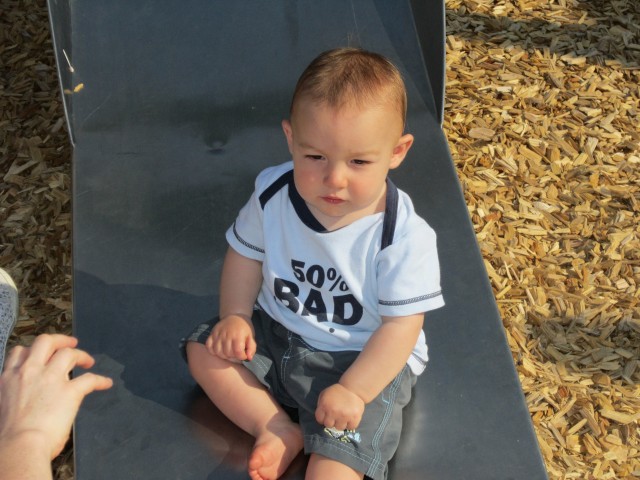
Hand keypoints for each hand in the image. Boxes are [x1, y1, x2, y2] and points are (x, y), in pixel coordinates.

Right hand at [0, 334, 112, 459]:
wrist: (19, 446)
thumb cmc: (8, 437)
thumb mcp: (2, 406)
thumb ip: (14, 396)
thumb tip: (23, 402)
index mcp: (9, 378)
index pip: (20, 352)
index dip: (33, 350)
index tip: (42, 354)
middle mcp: (30, 372)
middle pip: (46, 341)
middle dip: (61, 339)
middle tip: (71, 343)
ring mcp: (50, 379)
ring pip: (69, 353)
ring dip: (81, 355)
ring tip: (88, 361)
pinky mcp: (70, 391)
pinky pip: (90, 379)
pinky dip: (101, 380)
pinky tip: (106, 383)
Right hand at [205, 314, 256, 361]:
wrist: (235, 316)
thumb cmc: (244, 328)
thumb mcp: (251, 337)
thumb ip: (252, 348)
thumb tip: (249, 358)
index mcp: (238, 335)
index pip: (237, 352)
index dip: (241, 357)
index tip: (243, 354)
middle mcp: (227, 334)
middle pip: (228, 353)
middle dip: (233, 356)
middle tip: (236, 353)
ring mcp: (218, 334)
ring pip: (218, 352)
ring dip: (224, 355)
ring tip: (229, 352)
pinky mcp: (212, 334)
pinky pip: (209, 347)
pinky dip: (213, 351)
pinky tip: (220, 350)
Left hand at [315, 383, 364, 430]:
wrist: (353, 388)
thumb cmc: (337, 391)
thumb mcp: (325, 394)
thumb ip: (320, 404)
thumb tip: (321, 416)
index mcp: (325, 405)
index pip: (320, 419)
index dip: (322, 418)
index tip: (326, 416)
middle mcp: (333, 412)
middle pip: (329, 425)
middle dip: (331, 421)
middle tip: (335, 417)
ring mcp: (344, 416)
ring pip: (339, 428)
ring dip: (340, 423)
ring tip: (343, 418)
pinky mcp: (354, 418)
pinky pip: (350, 427)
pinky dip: (350, 424)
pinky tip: (350, 418)